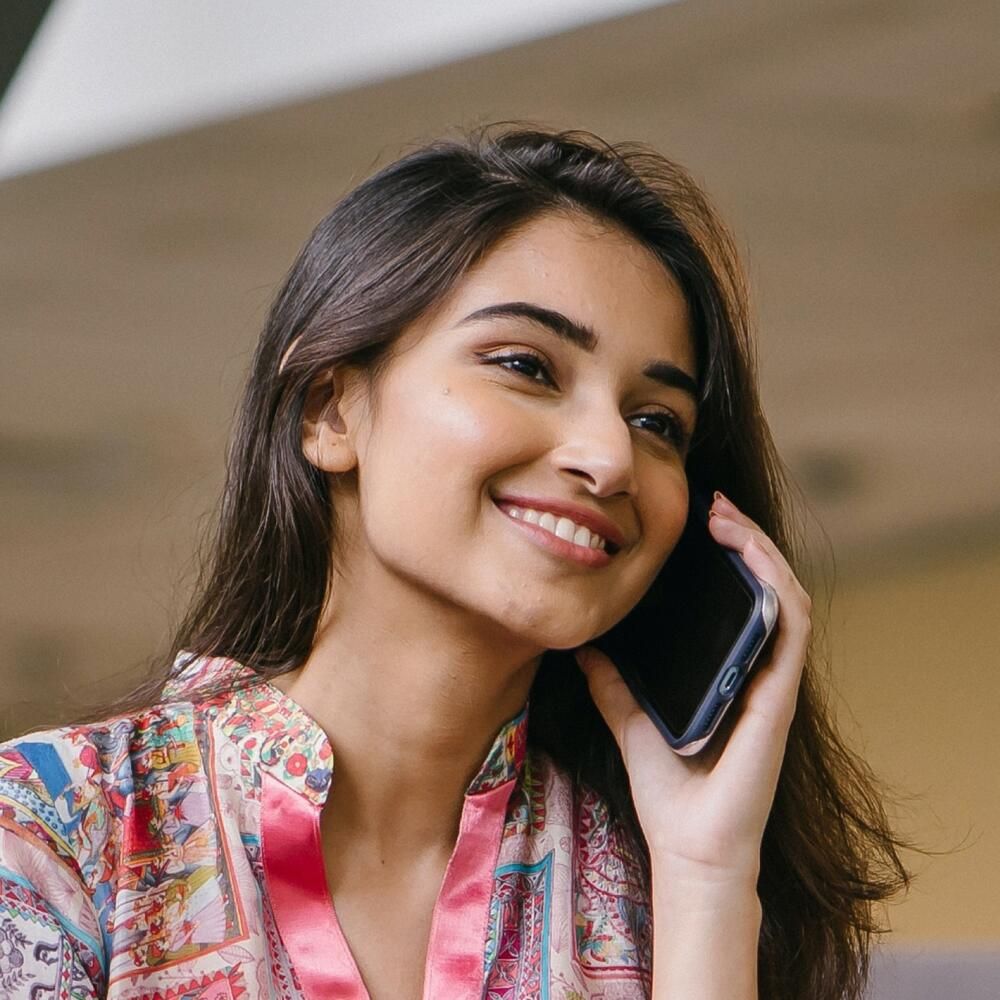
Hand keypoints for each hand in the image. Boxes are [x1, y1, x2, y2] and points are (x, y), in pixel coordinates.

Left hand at [574, 491, 811, 887]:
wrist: (690, 849)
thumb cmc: (669, 792)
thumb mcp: (628, 720)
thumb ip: (612, 683)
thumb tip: (583, 647)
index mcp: (727, 671)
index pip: (735, 599)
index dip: (725, 555)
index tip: (694, 519)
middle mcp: (756, 669)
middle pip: (762, 586)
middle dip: (742, 537)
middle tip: (711, 503)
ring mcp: (773, 680)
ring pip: (783, 595)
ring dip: (760, 549)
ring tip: (725, 515)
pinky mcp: (780, 695)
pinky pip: (791, 626)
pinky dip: (775, 584)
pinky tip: (749, 554)